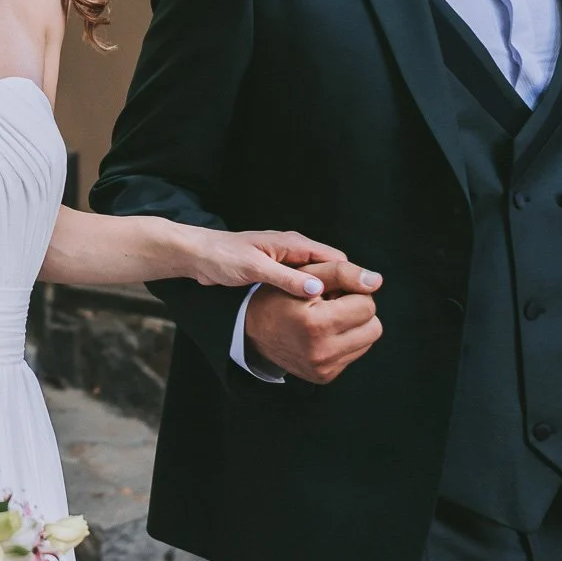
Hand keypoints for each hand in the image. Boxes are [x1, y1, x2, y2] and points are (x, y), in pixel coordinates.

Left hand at [187, 227, 379, 301]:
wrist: (197, 254)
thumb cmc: (222, 257)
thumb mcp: (254, 268)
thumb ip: (285, 278)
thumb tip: (318, 290)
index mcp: (293, 244)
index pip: (335, 260)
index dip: (352, 278)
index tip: (365, 298)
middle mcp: (293, 249)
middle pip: (331, 269)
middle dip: (343, 288)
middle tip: (352, 314)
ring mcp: (285, 260)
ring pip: (317, 277)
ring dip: (327, 293)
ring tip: (337, 317)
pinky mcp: (276, 271)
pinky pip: (302, 283)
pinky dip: (312, 295)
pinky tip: (313, 312)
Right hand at [243, 261, 383, 383]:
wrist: (251, 331)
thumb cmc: (279, 297)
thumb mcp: (305, 275)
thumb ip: (342, 272)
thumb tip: (376, 281)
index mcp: (315, 323)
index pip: (367, 304)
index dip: (353, 292)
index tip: (333, 292)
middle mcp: (321, 351)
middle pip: (374, 326)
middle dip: (358, 311)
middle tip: (332, 306)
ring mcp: (323, 368)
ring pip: (368, 341)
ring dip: (354, 326)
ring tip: (328, 319)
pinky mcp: (325, 376)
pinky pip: (355, 354)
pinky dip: (345, 341)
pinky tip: (324, 334)